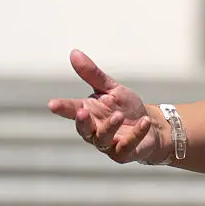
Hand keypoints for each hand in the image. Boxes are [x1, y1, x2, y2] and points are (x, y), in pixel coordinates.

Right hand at [47, 50, 164, 163]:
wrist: (152, 125)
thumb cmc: (126, 107)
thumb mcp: (111, 88)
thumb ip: (92, 74)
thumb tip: (74, 53)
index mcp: (89, 112)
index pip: (72, 110)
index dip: (62, 107)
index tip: (52, 104)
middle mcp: (95, 130)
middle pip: (84, 129)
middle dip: (82, 122)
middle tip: (82, 112)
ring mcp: (108, 144)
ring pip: (103, 139)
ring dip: (110, 127)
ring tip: (119, 115)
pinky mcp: (124, 152)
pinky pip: (127, 146)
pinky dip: (135, 134)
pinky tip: (143, 122)